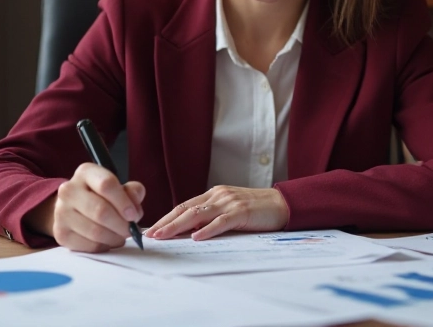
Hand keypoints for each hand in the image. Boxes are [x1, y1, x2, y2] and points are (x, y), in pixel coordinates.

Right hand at [51, 163, 144, 252]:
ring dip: (114, 238)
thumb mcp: (119, 187)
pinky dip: (103, 246)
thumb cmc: (102, 196)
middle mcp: (69, 190)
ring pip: (95, 231)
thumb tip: (135, 209)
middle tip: (130, 230)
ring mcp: (61, 212)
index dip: (124, 202)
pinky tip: (108, 241)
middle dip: (121, 224)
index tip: (134, 215)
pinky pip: (88, 245)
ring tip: (121, 236)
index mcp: (86, 172)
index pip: (107, 184)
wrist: (73, 208)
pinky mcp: (60, 233)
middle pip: (100, 211)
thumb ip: (132, 192)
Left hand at [145, 186, 289, 240]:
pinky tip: (196, 237)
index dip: (166, 218)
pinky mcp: (241, 212)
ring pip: (198, 214)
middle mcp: (218, 196)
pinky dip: (207, 229)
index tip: (152, 230)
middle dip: (166, 223)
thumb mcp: (229, 210)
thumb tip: (189, 233)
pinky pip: (221, 222)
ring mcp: (229, 202)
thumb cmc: (256, 210)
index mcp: (213, 195)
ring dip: (178, 226)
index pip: (183, 206)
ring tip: (164, 236)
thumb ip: (212, 217)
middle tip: (150, 235)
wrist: (282, 204)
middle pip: (185, 209)